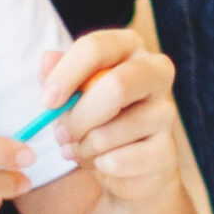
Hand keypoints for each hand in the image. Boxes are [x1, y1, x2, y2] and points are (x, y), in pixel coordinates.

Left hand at [42, 31, 180, 207]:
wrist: (126, 161)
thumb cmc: (94, 115)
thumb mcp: (70, 91)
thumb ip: (56, 74)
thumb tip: (48, 59)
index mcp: (129, 46)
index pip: (96, 48)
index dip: (66, 75)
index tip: (46, 102)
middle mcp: (156, 72)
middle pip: (116, 87)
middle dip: (78, 117)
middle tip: (61, 134)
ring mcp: (167, 112)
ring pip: (110, 132)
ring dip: (84, 147)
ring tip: (81, 149)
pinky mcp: (167, 151)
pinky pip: (118, 161)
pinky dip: (100, 167)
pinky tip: (102, 162)